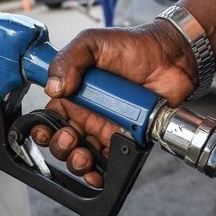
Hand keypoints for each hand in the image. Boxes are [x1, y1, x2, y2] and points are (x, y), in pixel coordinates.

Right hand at [30, 21, 197, 186]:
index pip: (51, 116)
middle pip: (63, 140)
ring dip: (77, 163)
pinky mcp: (126, 139)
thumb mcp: (92, 43)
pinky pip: (110, 162)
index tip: (45, 130)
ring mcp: (106, 127)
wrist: (172, 57)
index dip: (43, 127)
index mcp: (75, 92)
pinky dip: (101, 173)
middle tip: (70, 138)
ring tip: (83, 156)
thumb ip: (68, 60)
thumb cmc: (135, 46)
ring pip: (83, 155)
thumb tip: (54, 87)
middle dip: (60, 147)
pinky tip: (97, 172)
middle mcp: (88, 113)